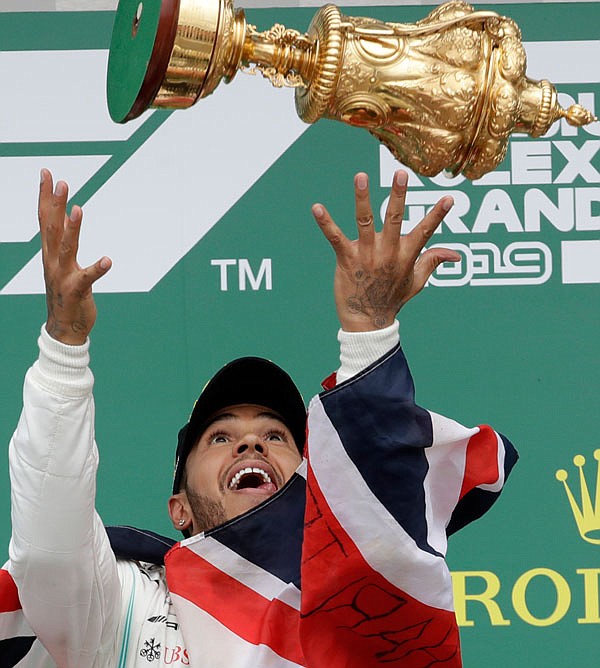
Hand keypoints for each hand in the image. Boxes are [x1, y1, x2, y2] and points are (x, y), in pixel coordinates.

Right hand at [39, 169, 111, 344]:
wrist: (64, 329)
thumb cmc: (66, 294)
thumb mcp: (64, 264)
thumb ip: (65, 241)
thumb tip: (71, 215)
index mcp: (50, 254)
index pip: (45, 220)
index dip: (44, 197)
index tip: (46, 174)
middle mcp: (53, 262)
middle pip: (51, 228)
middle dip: (54, 204)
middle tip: (60, 181)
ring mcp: (63, 277)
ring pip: (66, 249)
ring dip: (73, 229)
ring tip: (79, 210)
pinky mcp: (76, 291)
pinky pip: (87, 278)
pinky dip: (97, 269)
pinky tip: (108, 260)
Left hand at [312, 170, 459, 331]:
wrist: (367, 322)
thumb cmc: (392, 299)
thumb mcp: (417, 282)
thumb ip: (433, 261)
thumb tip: (456, 254)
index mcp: (406, 256)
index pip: (425, 232)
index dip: (437, 215)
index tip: (449, 198)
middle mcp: (387, 253)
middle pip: (394, 220)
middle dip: (398, 196)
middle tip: (401, 174)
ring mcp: (366, 256)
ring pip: (364, 222)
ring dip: (362, 199)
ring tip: (361, 176)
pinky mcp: (346, 259)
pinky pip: (335, 238)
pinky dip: (326, 223)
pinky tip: (316, 208)